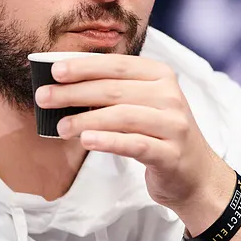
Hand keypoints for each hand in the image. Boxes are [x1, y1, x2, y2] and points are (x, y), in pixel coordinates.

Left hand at [37, 54, 234, 223]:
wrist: (195, 175)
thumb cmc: (158, 135)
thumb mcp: (142, 104)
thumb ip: (113, 91)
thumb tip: (63, 85)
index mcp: (161, 76)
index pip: (117, 65)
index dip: (84, 67)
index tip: (54, 71)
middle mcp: (170, 96)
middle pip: (114, 90)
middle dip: (74, 93)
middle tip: (44, 98)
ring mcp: (173, 125)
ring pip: (122, 116)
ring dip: (85, 120)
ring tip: (60, 127)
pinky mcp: (171, 153)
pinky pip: (135, 144)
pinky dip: (108, 141)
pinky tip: (86, 141)